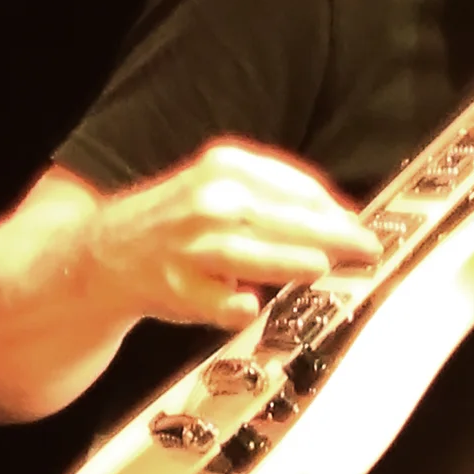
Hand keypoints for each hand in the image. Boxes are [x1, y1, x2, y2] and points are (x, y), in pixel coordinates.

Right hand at [88, 140, 381, 331]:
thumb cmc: (177, 222)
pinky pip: (218, 300)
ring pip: (251, 253)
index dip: (334, 207)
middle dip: (332, 235)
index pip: (293, 185)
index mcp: (226, 168)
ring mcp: (192, 246)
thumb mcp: (221, 186)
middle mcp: (210, 202)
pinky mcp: (179, 287)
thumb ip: (275, 196)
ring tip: (323, 267)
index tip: (361, 223)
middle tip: (366, 249)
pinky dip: (234, 304)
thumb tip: (339, 216)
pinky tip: (250, 306)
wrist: (107, 252)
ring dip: (290, 261)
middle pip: (282, 217)